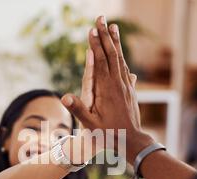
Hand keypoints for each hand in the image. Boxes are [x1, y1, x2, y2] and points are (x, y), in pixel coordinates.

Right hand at [61, 16, 149, 161]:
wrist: (132, 141)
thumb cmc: (109, 134)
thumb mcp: (90, 125)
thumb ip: (78, 109)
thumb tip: (63, 97)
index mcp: (107, 89)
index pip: (100, 61)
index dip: (95, 45)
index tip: (91, 30)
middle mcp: (118, 84)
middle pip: (112, 54)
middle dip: (105, 36)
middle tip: (101, 19)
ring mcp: (126, 86)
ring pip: (121, 59)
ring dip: (116, 42)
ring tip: (113, 27)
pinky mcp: (131, 91)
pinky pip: (126, 69)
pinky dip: (122, 57)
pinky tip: (121, 55)